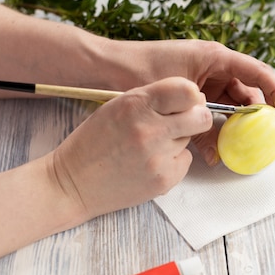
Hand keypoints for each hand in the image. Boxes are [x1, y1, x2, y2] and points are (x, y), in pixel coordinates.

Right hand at [50, 77, 211, 218]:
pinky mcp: (164, 179)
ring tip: (151, 146)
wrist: (73, 184)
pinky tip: (150, 163)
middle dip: (196, 118)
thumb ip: (155, 99)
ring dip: (178, 139)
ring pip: (191, 139)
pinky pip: (185, 161)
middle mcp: (150, 130)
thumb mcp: (118, 106)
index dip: (191, 96)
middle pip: (202, 117)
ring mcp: (158, 157)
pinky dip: (173, 161)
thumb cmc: (96, 141)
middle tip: (181, 123)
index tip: (186, 101)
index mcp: (136, 105)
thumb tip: (195, 98)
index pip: (188, 91)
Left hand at [112, 39, 274, 164]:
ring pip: (233, 106)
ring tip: (240, 149)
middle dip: (261, 117)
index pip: (261, 74)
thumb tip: (220, 152)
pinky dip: (218, 129)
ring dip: (237, 127)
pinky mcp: (194, 93)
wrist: (106, 68)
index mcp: (217, 57)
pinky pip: (215, 111)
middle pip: (250, 93)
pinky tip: (217, 147)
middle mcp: (215, 66)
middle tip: (271, 141)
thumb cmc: (140, 70)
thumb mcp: (177, 95)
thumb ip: (202, 121)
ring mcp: (205, 80)